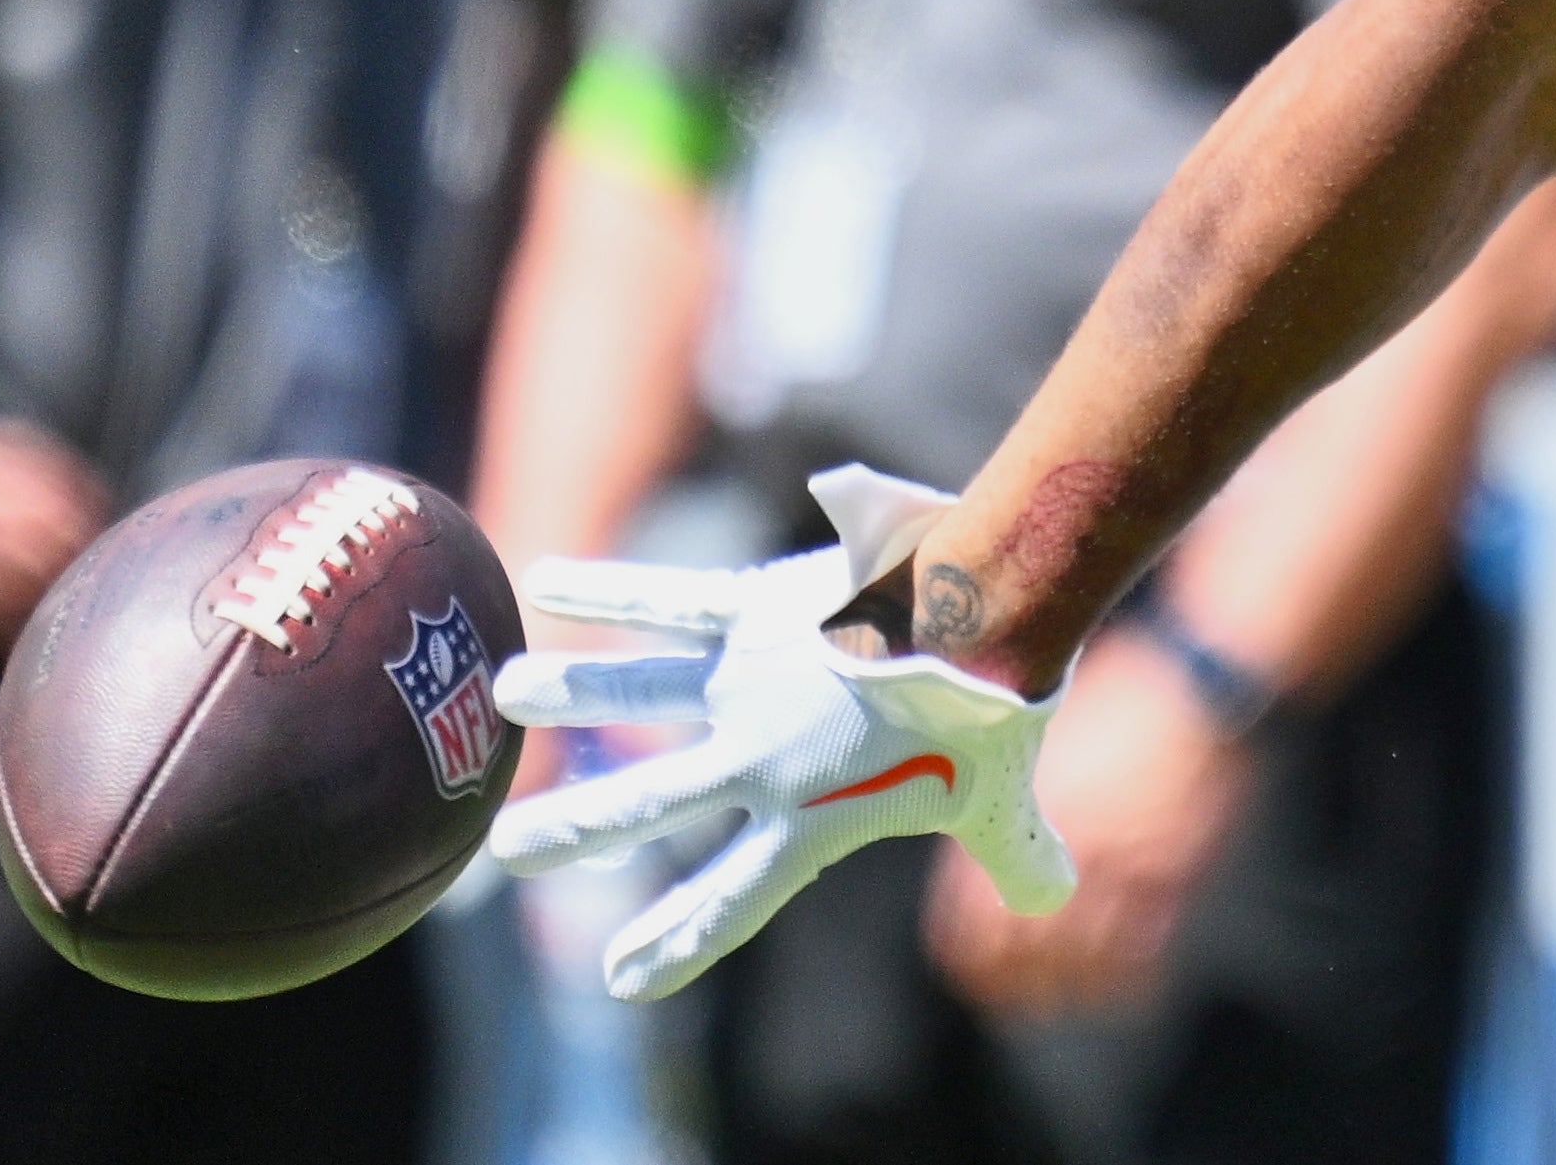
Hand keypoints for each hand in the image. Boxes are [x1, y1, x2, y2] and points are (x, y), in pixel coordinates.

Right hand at [486, 465, 1072, 998]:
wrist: (987, 614)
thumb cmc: (997, 711)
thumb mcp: (1004, 800)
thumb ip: (1020, 856)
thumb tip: (1054, 900)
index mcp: (814, 816)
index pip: (735, 898)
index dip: (680, 941)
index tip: (620, 979)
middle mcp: (762, 756)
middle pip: (650, 801)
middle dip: (575, 830)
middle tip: (506, 852)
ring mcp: (749, 679)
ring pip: (639, 691)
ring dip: (571, 688)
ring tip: (501, 692)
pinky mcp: (754, 608)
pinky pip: (668, 599)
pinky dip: (606, 587)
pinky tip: (544, 576)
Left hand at [923, 629, 1256, 1015]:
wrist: (1201, 680)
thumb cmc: (1123, 696)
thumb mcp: (1050, 737)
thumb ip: (1018, 796)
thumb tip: (990, 838)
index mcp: (1019, 810)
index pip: (970, 921)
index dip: (973, 961)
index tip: (978, 976)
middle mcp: (1060, 845)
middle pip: (1023, 953)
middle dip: (1020, 985)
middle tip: (1026, 999)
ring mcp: (1119, 863)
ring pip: (1082, 960)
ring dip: (1077, 988)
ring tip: (1078, 998)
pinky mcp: (1173, 872)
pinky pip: (1143, 950)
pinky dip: (1133, 978)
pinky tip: (1131, 987)